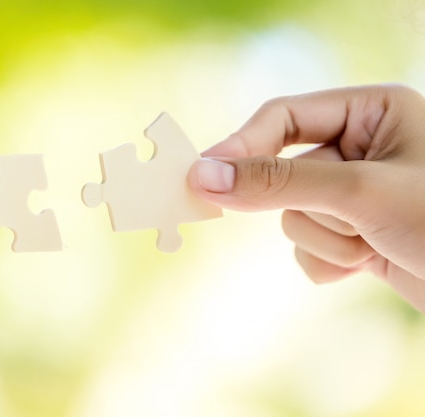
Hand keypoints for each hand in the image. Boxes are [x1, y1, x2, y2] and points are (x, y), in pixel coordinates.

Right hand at [188, 84, 424, 312]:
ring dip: (326, 239)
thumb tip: (206, 175)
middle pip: (283, 173)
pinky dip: (329, 261)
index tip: (202, 174)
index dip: (242, 145)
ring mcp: (353, 195)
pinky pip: (307, 246)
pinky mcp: (352, 234)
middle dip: (306, 205)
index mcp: (371, 112)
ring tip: (371, 244)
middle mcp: (360, 149)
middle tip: (294, 215)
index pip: (284, 118)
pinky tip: (367, 263)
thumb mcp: (361, 192)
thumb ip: (280, 181)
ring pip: (292, 215)